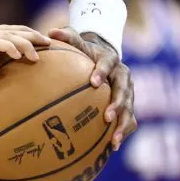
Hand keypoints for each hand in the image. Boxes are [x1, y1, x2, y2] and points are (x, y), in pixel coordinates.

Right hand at [0, 24, 50, 96]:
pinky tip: (19, 55)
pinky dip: (8, 46)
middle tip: (50, 42)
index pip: (6, 31)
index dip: (25, 34)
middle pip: (10, 28)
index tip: (43, 43)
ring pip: (5, 34)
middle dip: (32, 34)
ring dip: (25, 41)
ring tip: (39, 51)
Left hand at [48, 27, 136, 149]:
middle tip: (107, 117)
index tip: (93, 82)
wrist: (105, 56)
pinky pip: (129, 120)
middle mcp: (123, 76)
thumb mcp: (77, 40)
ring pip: (129, 109)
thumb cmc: (86, 50)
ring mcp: (128, 92)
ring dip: (123, 125)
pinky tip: (111, 147)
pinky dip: (122, 132)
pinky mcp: (128, 105)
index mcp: (111, 59)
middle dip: (118, 104)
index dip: (102, 72)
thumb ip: (66, 36)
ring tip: (114, 141)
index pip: (108, 64)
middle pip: (124, 90)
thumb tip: (50, 33)